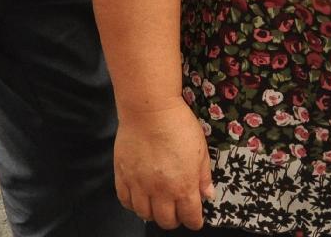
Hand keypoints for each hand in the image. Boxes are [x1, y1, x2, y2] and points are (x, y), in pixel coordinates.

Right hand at [114, 100, 213, 229]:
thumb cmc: (179, 125)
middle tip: (176, 210)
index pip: (190, 218)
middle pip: (166, 221)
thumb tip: (207, 195)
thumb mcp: (201, 149)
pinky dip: (133, 204)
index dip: (194, 221)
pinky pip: (125, 201)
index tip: (194, 217)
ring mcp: (139, 185)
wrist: (149, 109)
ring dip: (153, 213)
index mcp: (184, 186)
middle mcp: (161, 191)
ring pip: (144, 214)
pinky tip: (139, 196)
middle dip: (174, 219)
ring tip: (157, 204)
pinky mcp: (122, 176)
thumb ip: (204, 176)